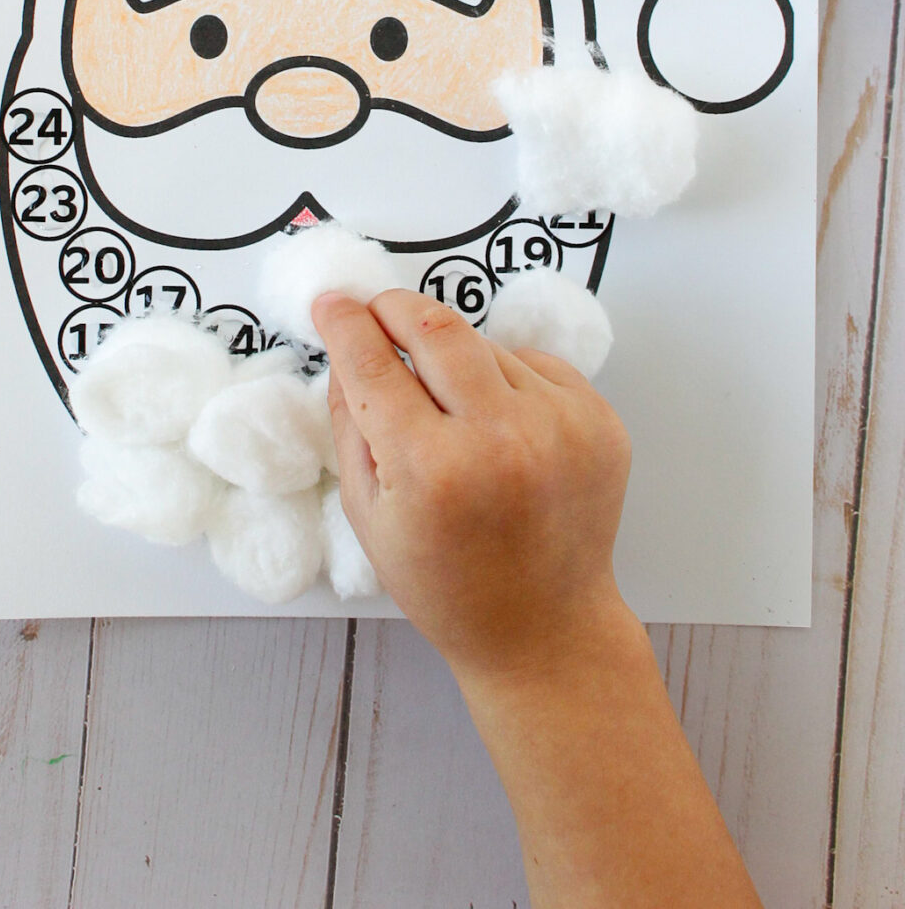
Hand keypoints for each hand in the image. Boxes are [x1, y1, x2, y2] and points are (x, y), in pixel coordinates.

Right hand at [312, 288, 632, 685]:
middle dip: (395, 308)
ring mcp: (559, 425)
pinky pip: (533, 364)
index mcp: (432, 470)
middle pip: (434, 327)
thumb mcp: (369, 514)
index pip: (373, 363)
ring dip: (454, 359)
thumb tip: (345, 342)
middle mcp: (500, 439)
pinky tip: (500, 428)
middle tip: (377, 310)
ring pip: (484, 346)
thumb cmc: (446, 583)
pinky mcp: (597, 420)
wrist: (545, 628)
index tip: (332, 303)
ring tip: (451, 413)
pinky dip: (505, 380)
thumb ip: (350, 421)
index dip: (345, 324)